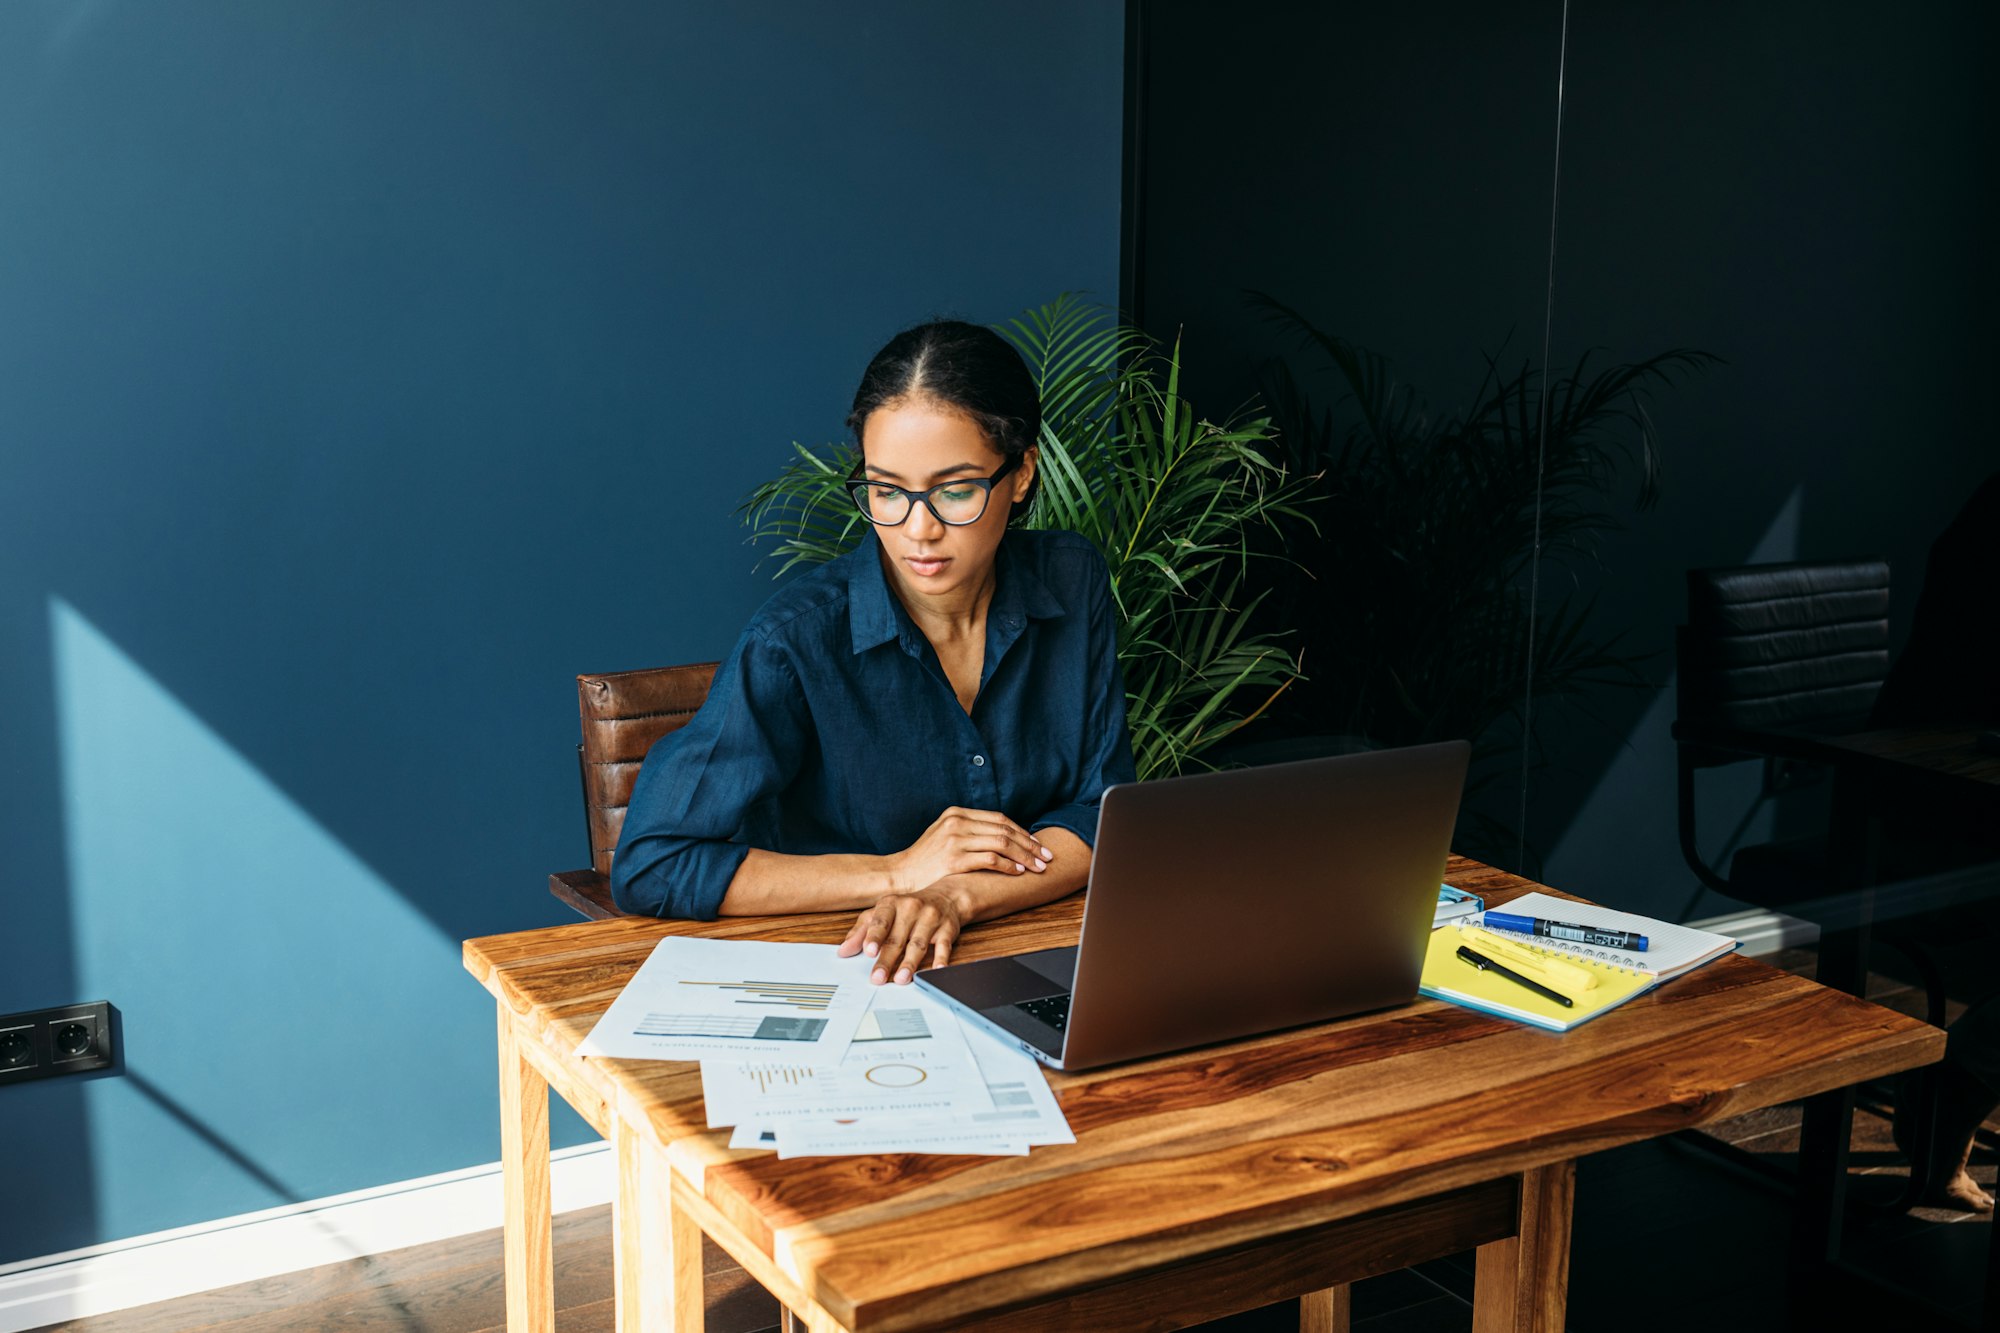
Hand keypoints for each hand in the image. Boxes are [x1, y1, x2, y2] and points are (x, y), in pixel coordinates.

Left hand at [837, 887, 967, 984]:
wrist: (946, 896)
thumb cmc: (908, 908)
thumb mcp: (882, 913)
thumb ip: (862, 931)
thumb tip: (843, 951)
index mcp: (891, 904)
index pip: (881, 921)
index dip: (874, 936)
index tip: (868, 951)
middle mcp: (911, 909)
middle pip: (897, 938)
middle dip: (887, 960)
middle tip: (878, 978)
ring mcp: (930, 919)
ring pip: (918, 944)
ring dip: (909, 963)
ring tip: (900, 979)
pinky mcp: (947, 930)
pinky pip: (943, 946)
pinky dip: (940, 959)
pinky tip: (935, 970)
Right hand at [889, 806, 1052, 892]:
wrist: (899, 874)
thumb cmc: (925, 860)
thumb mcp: (944, 835)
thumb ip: (969, 831)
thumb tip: (1001, 836)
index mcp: (956, 813)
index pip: (999, 819)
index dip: (1022, 832)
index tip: (1037, 844)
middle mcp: (957, 822)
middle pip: (1004, 829)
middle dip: (1030, 844)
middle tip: (1046, 857)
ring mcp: (954, 840)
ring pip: (1001, 843)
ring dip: (1024, 856)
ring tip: (1038, 867)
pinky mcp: (953, 859)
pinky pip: (990, 859)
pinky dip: (1008, 865)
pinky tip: (1018, 872)